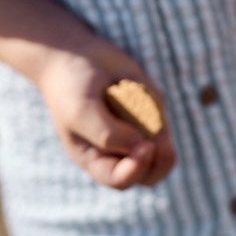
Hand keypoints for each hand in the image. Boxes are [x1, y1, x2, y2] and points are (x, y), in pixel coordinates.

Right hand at [36, 42, 177, 190]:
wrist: (75, 54)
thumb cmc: (72, 87)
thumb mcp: (82, 111)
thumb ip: (108, 134)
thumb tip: (144, 146)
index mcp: (96, 160)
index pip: (121, 180)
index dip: (136, 170)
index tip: (145, 146)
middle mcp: (118, 152)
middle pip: (150, 174)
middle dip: (161, 160)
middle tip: (163, 141)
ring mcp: (136, 133)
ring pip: (162, 147)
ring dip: (160, 128)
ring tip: (139, 100)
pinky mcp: (149, 113)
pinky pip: (163, 116)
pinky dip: (155, 103)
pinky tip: (130, 85)